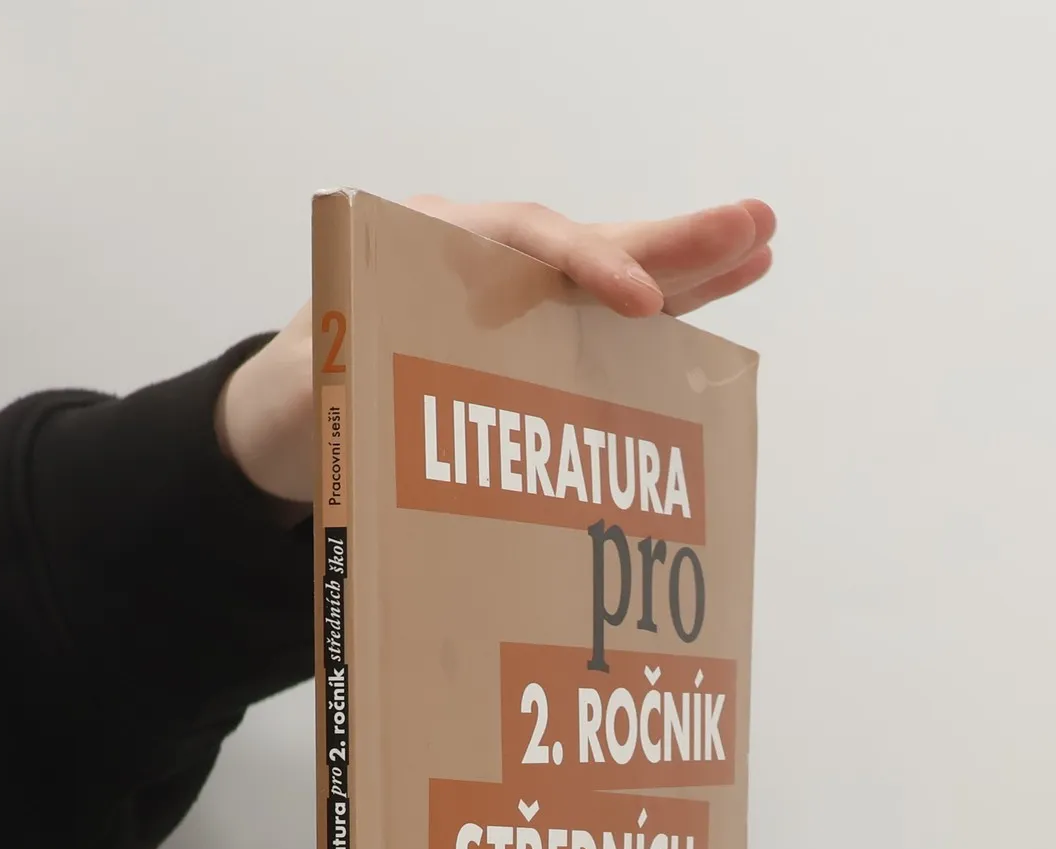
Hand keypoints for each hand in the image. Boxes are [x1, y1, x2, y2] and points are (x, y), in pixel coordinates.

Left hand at [216, 196, 776, 505]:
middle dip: (671, 240)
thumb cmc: (304, 399)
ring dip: (690, 265)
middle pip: (589, 243)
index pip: (521, 242)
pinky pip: (611, 315)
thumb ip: (352, 387)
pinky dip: (671, 305)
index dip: (584, 267)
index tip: (635, 303)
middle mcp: (484, 261)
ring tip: (762, 244)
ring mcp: (519, 296)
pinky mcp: (538, 332)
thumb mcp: (311, 389)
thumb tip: (380, 417)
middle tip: (752, 223)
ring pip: (614, 274)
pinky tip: (730, 288)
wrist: (293, 411)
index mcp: (426, 251)